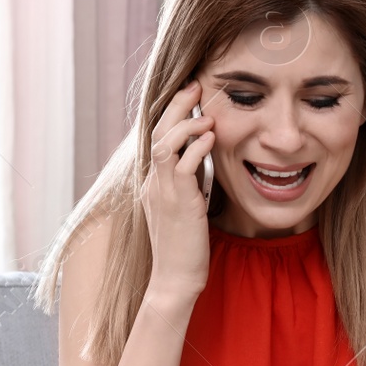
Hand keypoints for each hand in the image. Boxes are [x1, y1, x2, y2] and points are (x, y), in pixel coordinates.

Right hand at [143, 79, 215, 300]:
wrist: (174, 280)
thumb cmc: (184, 248)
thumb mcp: (184, 208)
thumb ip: (189, 183)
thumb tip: (204, 161)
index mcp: (154, 183)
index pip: (158, 137)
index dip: (173, 112)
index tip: (191, 95)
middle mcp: (154, 183)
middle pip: (158, 132)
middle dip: (177, 106)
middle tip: (196, 86)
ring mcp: (163, 193)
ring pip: (165, 144)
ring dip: (186, 124)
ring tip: (206, 115)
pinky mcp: (179, 204)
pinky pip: (182, 166)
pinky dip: (196, 148)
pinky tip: (211, 139)